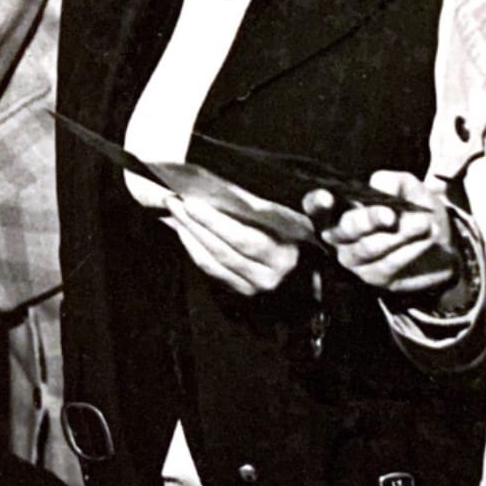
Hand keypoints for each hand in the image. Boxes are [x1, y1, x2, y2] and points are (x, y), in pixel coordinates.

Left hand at [159, 190, 302, 295]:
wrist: (310, 276)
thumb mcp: (305, 222)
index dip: (215, 221)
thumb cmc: (304, 237)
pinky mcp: (243, 292)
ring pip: (213, 260)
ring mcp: (255, 287)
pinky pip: (210, 270)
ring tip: (174, 209)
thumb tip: (283, 193)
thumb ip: (301, 209)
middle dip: (194, 223)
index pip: (244, 239)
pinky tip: (183, 229)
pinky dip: (193, 248)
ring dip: (189, 233)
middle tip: (174, 199)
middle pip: (223, 249)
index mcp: (286, 253)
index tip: (192, 200)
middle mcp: (270, 274)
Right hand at [306, 172, 459, 294]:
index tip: (327, 197)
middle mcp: (338, 238)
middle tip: (391, 215)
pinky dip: (410, 249)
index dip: (317, 204)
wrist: (442, 247)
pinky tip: (427, 237)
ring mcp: (353, 260)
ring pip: (368, 248)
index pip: (315, 208)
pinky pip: (388, 263)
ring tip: (423, 223)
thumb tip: (378, 182)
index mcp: (338, 211)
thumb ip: (395, 181)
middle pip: (345, 229)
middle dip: (367, 220)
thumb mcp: (409, 190)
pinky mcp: (373, 277)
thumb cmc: (414, 213)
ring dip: (397, 235)